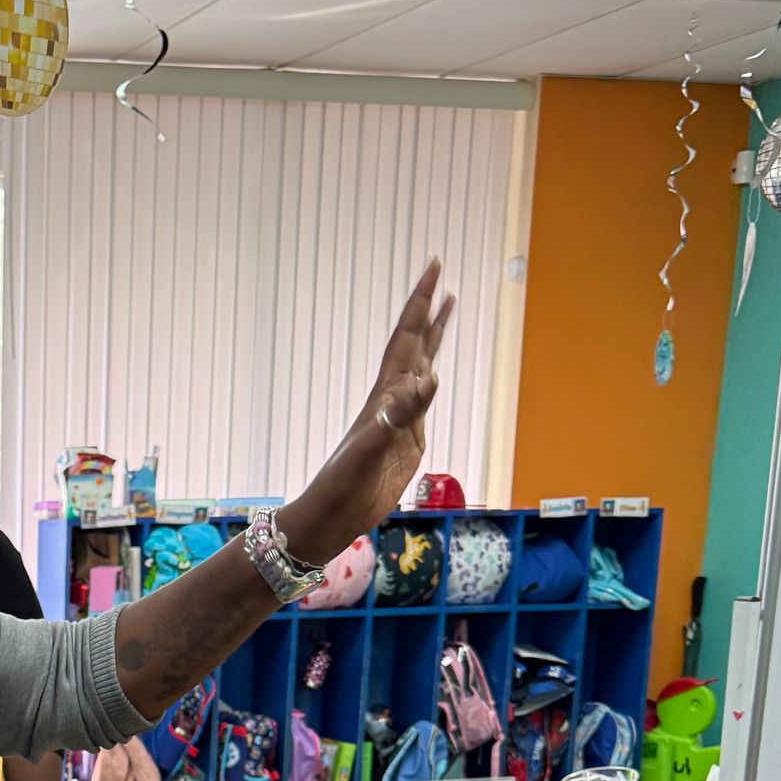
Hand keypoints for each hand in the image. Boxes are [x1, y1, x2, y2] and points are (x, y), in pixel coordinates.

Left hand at [282, 260, 456, 562]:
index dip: (421, 301)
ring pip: (420, 366)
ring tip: (447, 309)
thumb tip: (429, 378)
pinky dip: (432, 382)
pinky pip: (424, 401)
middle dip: (428, 307)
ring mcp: (401, 417)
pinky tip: (433, 376)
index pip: (408, 336)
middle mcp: (393, 398)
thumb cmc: (345, 484)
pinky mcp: (407, 440)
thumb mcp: (373, 448)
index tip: (435, 267)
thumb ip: (402, 414)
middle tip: (440, 272)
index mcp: (385, 392)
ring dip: (433, 337)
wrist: (333, 514)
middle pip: (415, 342)